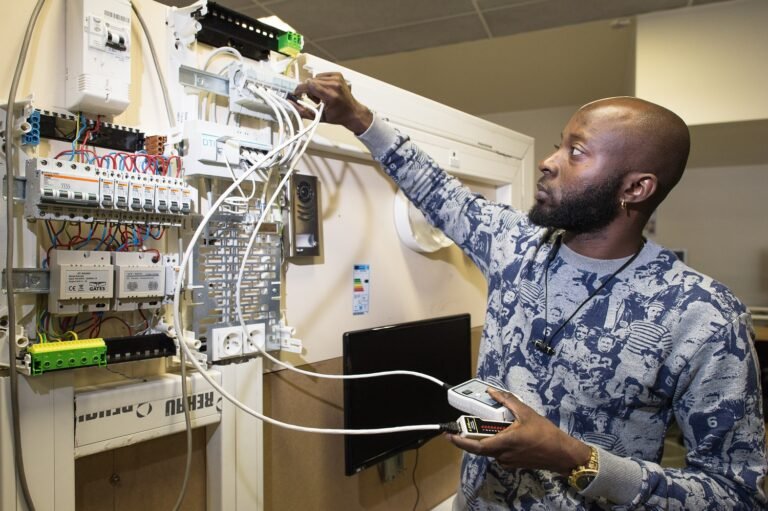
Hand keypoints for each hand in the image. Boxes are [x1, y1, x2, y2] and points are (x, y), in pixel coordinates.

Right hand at [292, 72, 372, 134]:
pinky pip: (321, 75)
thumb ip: (302, 111)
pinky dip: (320, 82)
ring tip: (321, 96)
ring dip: (314, 86)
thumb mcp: (318, 117)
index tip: (297, 93)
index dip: (300, 89)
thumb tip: (291, 105)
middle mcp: (335, 85)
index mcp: (331, 95)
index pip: (309, 85)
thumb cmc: (338, 116)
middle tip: (315, 100)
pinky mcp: (338, 75)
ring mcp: (337, 78)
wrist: (353, 112)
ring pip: (315, 78)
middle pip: (311, 81)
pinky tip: (325, 90)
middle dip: (308, 90)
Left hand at [446, 389, 590, 473]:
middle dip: (469, 439)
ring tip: (484, 426)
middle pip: (480, 449)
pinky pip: (499, 453)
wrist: (562, 453)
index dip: (461, 442)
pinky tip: (503, 434)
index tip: (449, 436)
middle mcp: (503, 455)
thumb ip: (508, 401)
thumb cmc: (545, 433)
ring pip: (490, 451)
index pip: (477, 446)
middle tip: (460, 428)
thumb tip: (492, 391)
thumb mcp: (526, 413)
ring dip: (485, 440)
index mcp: (504, 443)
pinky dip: (496, 444)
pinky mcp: (514, 463)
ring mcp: (508, 461)